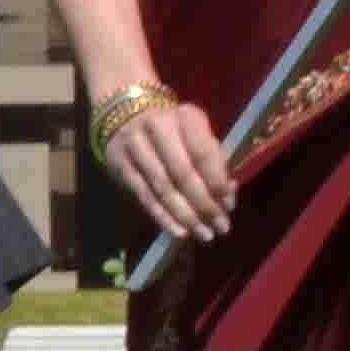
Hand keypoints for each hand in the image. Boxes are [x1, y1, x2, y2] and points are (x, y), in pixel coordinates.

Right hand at [94, 91, 237, 248]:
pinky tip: (178, 232)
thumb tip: (226, 199)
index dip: (216, 181)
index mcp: (185, 116)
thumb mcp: (197, 135)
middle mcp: (157, 127)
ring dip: (185, 215)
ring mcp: (134, 146)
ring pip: (163, 188)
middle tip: (220, 227)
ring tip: (203, 234)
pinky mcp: (120, 165)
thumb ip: (215, 162)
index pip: (203, 152)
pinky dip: (162, 217)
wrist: (126, 116)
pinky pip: (144, 196)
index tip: (229, 205)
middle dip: (204, 204)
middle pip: (182, 173)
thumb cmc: (175, 131)